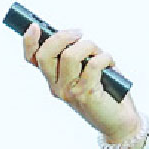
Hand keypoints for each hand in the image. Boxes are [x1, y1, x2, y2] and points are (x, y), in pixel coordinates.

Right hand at [21, 21, 143, 148]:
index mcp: (53, 79)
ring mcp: (70, 92)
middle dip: (62, 36)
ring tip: (100, 53)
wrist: (119, 122)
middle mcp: (57, 87)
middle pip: (46, 54)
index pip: (33, 59)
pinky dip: (105, 57)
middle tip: (79, 34)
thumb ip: (77, 56)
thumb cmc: (105, 92)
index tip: (34, 26)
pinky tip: (111, 63)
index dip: (29, 41)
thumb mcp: (86, 71)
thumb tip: (76, 36)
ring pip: (70, 56)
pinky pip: (93, 65)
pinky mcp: (86, 95)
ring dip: (89, 46)